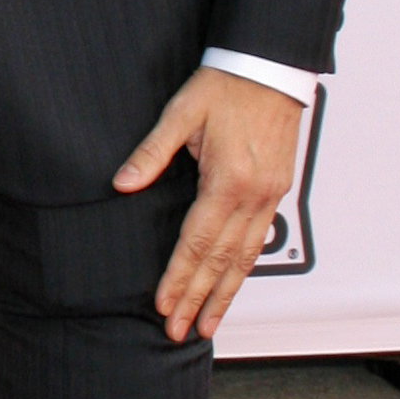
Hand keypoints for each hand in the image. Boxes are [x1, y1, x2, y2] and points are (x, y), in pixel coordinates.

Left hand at [114, 67, 301, 344]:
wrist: (270, 67)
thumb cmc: (226, 85)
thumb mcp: (181, 113)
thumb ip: (151, 153)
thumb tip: (122, 183)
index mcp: (227, 179)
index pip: (197, 242)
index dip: (179, 278)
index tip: (164, 305)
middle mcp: (253, 195)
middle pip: (222, 261)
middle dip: (198, 299)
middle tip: (179, 331)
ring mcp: (270, 196)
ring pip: (245, 258)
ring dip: (225, 295)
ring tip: (207, 324)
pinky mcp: (277, 191)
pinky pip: (259, 241)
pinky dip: (243, 270)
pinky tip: (231, 286)